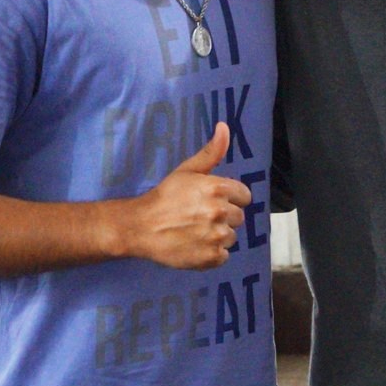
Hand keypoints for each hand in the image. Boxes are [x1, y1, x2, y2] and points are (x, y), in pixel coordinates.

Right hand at [126, 122, 250, 269]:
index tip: (212, 201)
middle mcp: (220, 212)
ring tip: (196, 232)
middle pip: (239, 218)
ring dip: (218, 236)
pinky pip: (223, 256)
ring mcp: (216, 236)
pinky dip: (212, 255)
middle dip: (224, 217)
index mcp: (218, 188)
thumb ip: (211, 152)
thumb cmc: (165, 196)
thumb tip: (224, 127)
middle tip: (200, 217)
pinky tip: (196, 246)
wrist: (140, 226)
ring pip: (231, 237)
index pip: (244, 196)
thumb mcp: (187, 170)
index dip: (230, 199)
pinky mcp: (210, 258)